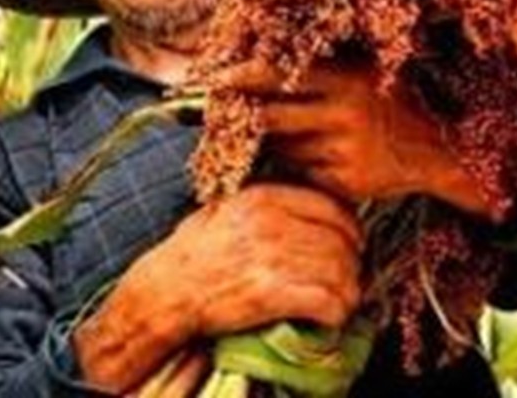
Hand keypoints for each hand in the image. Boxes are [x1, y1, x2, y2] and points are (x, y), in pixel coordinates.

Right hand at [74, 184, 361, 390]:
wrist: (165, 291)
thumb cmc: (194, 252)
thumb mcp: (228, 208)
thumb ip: (267, 202)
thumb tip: (308, 207)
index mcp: (264, 196)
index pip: (332, 208)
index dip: (350, 230)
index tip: (352, 246)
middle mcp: (271, 222)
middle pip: (340, 243)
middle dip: (351, 266)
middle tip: (346, 281)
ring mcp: (272, 258)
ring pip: (339, 273)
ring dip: (347, 293)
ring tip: (340, 303)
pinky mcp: (270, 294)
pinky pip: (327, 301)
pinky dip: (336, 313)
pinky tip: (329, 319)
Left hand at [218, 59, 494, 215]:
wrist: (437, 150)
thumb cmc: (389, 101)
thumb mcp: (363, 71)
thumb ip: (319, 68)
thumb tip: (255, 64)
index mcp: (346, 80)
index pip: (280, 76)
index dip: (243, 77)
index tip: (216, 78)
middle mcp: (343, 115)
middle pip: (271, 117)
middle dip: (245, 115)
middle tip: (222, 111)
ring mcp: (343, 152)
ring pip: (284, 148)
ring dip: (277, 141)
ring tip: (299, 130)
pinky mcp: (344, 183)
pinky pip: (302, 172)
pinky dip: (299, 163)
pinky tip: (320, 153)